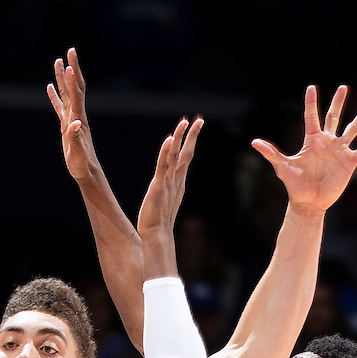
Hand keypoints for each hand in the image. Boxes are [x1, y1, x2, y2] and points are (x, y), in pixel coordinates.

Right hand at [47, 48, 98, 183]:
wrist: (86, 171)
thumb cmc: (81, 164)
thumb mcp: (77, 153)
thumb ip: (75, 137)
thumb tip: (75, 123)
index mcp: (78, 119)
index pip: (76, 94)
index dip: (72, 79)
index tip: (69, 63)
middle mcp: (76, 115)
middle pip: (74, 87)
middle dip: (72, 69)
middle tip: (70, 51)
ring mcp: (71, 118)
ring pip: (66, 93)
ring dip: (62, 77)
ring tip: (57, 61)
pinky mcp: (66, 125)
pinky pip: (59, 106)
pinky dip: (55, 96)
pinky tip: (50, 87)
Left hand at [137, 116, 202, 250]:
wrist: (157, 237)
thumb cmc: (159, 225)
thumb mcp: (165, 205)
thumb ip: (167, 195)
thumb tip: (168, 194)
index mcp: (178, 183)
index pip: (186, 158)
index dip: (190, 142)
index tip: (195, 127)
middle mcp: (176, 181)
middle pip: (186, 153)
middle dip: (193, 136)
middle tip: (199, 119)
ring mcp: (168, 183)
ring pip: (175, 155)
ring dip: (180, 137)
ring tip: (184, 122)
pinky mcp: (157, 187)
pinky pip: (162, 166)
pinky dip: (166, 152)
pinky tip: (169, 140)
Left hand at [252, 85, 356, 214]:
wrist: (309, 203)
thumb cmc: (295, 186)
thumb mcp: (283, 167)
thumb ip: (271, 153)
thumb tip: (254, 142)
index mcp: (312, 141)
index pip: (311, 117)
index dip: (311, 102)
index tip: (311, 87)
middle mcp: (327, 142)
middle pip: (334, 118)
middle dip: (338, 103)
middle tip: (343, 87)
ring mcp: (339, 151)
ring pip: (352, 130)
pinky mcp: (349, 163)